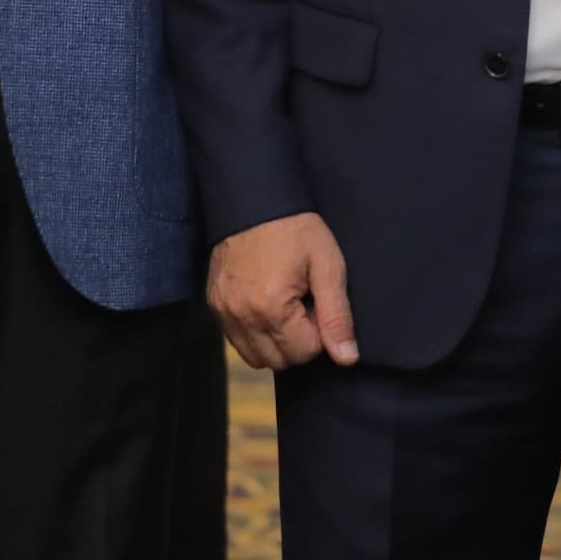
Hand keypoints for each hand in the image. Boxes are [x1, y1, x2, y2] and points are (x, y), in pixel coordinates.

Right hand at [209, 212, 358, 370]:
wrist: (253, 198)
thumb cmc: (296, 229)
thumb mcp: (327, 265)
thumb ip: (337, 315)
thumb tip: (347, 359)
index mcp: (270, 308)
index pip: (305, 352)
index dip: (319, 330)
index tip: (317, 300)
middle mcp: (241, 316)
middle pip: (279, 361)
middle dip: (298, 341)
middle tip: (304, 303)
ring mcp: (223, 312)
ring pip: (255, 357)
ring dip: (276, 342)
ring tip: (286, 306)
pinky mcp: (213, 305)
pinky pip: (237, 341)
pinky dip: (255, 334)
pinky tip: (267, 305)